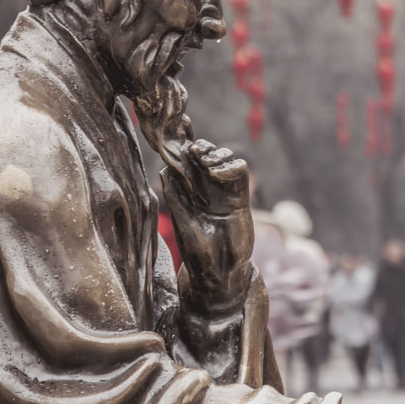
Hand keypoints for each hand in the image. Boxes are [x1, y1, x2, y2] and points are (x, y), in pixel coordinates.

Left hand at [161, 141, 253, 313]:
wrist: (221, 272)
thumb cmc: (197, 252)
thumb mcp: (182, 221)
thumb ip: (176, 196)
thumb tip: (164, 170)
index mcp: (189, 193)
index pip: (186, 164)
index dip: (183, 147)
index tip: (179, 132)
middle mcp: (206, 190)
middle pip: (206, 156)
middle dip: (200, 147)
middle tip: (193, 150)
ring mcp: (224, 192)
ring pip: (224, 158)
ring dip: (215, 153)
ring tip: (205, 163)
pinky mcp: (240, 197)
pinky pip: (239, 171)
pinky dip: (230, 165)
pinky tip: (217, 172)